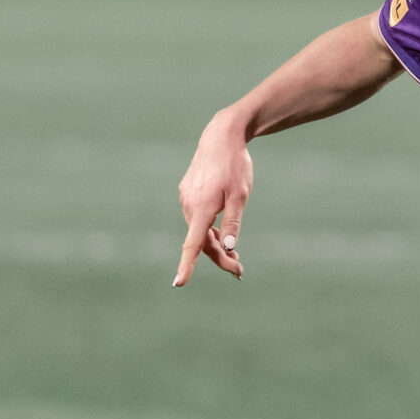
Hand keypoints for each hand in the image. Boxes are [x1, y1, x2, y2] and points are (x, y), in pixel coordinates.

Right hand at [173, 108, 254, 285]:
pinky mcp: (188, 192)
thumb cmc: (235, 164)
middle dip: (219, 258)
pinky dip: (209, 230)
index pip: (192, 244)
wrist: (221, 135)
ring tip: (235, 257)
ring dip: (215, 244)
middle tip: (240, 271)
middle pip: (201, 241)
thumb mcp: (240, 195)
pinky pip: (198, 218)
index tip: (179, 282)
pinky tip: (221, 235)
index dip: (187, 265)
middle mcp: (189, 205)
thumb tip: (229, 248)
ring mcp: (186, 198)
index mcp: (201, 208)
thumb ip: (233, 222)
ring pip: (199, 230)